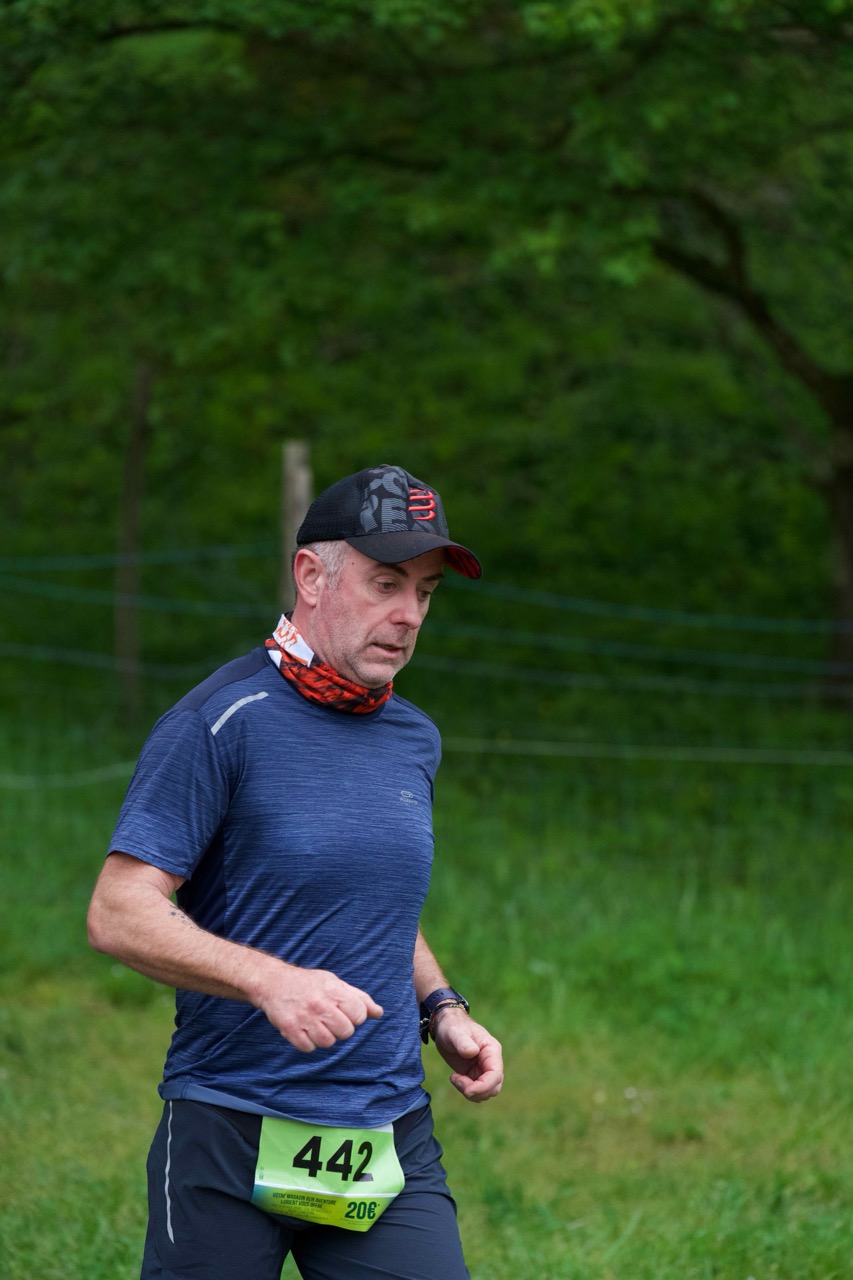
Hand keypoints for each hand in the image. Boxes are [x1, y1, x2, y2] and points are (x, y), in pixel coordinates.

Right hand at [259, 963, 382, 1052]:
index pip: (359, 1015)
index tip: (346, 1012)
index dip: (356, 1016)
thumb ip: (359, 998)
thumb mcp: (335, 983)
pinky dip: (309, 1043)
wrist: (274, 982)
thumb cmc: (310, 983)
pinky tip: (305, 1030)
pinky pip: (309, 1048)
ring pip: (328, 1042)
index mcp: (334, 991)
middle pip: (346, 1032)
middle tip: (331, 1019)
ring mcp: (304, 1018)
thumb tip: (379, 1013)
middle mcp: (320, 1005)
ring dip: (325, 1036)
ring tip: (317, 1024)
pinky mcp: (290, 1029)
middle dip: (341, 1028)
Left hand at [431, 1007, 503, 1101]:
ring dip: (471, 1092)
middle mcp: (491, 1062)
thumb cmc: (452, 1026)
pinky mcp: (475, 1075)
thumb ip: (463, 1042)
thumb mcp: (455, 1032)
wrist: (446, 1026)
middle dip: (477, 1091)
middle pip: (494, 1087)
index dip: (484, 1086)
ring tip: (454, 1078)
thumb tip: (473, 1052)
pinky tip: (455, 1078)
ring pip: (487, 1092)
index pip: (496, 1074)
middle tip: (457, 1081)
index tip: (467, 1091)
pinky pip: (477, 1091)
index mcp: (491, 1050)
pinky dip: (466, 1091)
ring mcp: (484, 1070)